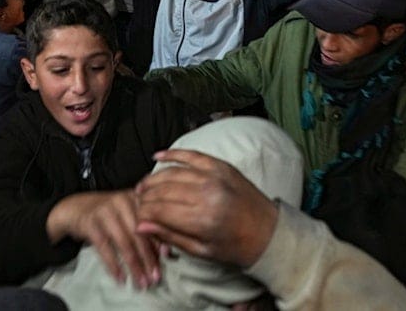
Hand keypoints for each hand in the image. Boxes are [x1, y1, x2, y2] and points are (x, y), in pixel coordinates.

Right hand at [48, 189, 158, 288]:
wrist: (76, 208)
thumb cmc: (110, 214)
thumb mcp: (129, 216)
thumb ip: (148, 229)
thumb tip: (167, 252)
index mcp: (136, 197)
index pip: (152, 221)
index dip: (159, 243)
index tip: (166, 262)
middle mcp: (122, 201)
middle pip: (139, 234)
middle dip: (148, 259)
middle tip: (154, 278)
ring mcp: (105, 211)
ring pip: (124, 242)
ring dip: (134, 266)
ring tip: (140, 282)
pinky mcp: (90, 223)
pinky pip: (104, 248)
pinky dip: (113, 265)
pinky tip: (120, 278)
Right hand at [135, 149, 277, 268]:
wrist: (268, 233)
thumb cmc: (236, 246)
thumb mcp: (201, 250)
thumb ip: (169, 236)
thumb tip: (140, 226)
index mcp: (202, 219)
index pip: (159, 209)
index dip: (143, 212)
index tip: (137, 216)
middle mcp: (207, 194)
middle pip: (163, 189)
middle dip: (146, 196)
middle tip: (137, 201)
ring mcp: (215, 176)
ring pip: (173, 172)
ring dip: (154, 178)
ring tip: (144, 186)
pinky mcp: (222, 166)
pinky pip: (192, 155)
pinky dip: (174, 154)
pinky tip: (158, 156)